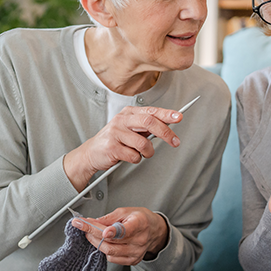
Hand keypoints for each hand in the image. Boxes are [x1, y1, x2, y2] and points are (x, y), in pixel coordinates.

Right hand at [63, 106, 182, 191]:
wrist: (92, 153)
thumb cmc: (115, 140)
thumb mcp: (130, 129)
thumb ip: (147, 127)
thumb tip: (168, 125)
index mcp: (128, 113)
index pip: (151, 111)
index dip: (166, 114)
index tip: (178, 117)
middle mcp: (121, 120)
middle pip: (149, 122)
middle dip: (165, 133)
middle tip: (174, 141)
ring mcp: (115, 133)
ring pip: (143, 143)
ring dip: (148, 152)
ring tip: (143, 154)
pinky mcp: (112, 147)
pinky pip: (134, 156)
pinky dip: (136, 159)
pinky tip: (128, 156)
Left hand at [72, 207, 168, 265]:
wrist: (155, 230)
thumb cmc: (140, 219)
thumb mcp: (126, 211)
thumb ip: (109, 217)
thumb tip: (93, 222)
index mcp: (140, 224)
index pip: (126, 230)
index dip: (114, 231)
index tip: (103, 231)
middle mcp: (140, 240)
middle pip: (112, 242)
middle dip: (93, 233)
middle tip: (83, 226)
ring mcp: (136, 253)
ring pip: (110, 252)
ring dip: (96, 242)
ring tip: (91, 234)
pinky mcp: (133, 261)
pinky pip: (113, 259)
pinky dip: (104, 250)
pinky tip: (104, 242)